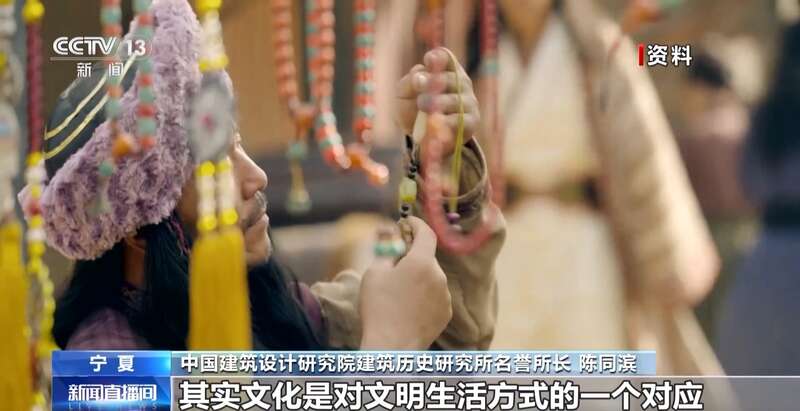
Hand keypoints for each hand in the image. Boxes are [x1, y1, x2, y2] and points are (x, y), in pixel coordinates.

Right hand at [359, 217, 452, 348]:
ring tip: (398, 292)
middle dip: (412, 256)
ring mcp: (445, 296)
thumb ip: (385, 248)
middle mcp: (439, 276)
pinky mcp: (446, 312)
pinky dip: (424, 294)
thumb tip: (387, 229)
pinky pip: (436, 295)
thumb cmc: (379, 308)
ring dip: (418, 277)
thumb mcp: (375, 273)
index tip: (407, 221)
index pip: (426, 233)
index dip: (417, 223)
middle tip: (393, 263)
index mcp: (421, 262)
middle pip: (426, 257)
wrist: (392, 347)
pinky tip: (408, 307)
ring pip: (431, 277)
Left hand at [395, 47, 479, 154]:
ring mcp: (469, 102)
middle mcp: (461, 83)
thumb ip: (409, 82)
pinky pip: (459, 120)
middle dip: (433, 84)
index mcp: (446, 70)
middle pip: (450, 78)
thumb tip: (420, 78)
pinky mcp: (471, 122)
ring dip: (436, 103)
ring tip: (423, 107)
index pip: (446, 57)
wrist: (420, 139)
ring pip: (454, 100)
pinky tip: (432, 125)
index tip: (427, 62)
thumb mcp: (403, 93)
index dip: (437, 58)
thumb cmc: (413, 109)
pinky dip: (444, 123)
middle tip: (420, 94)